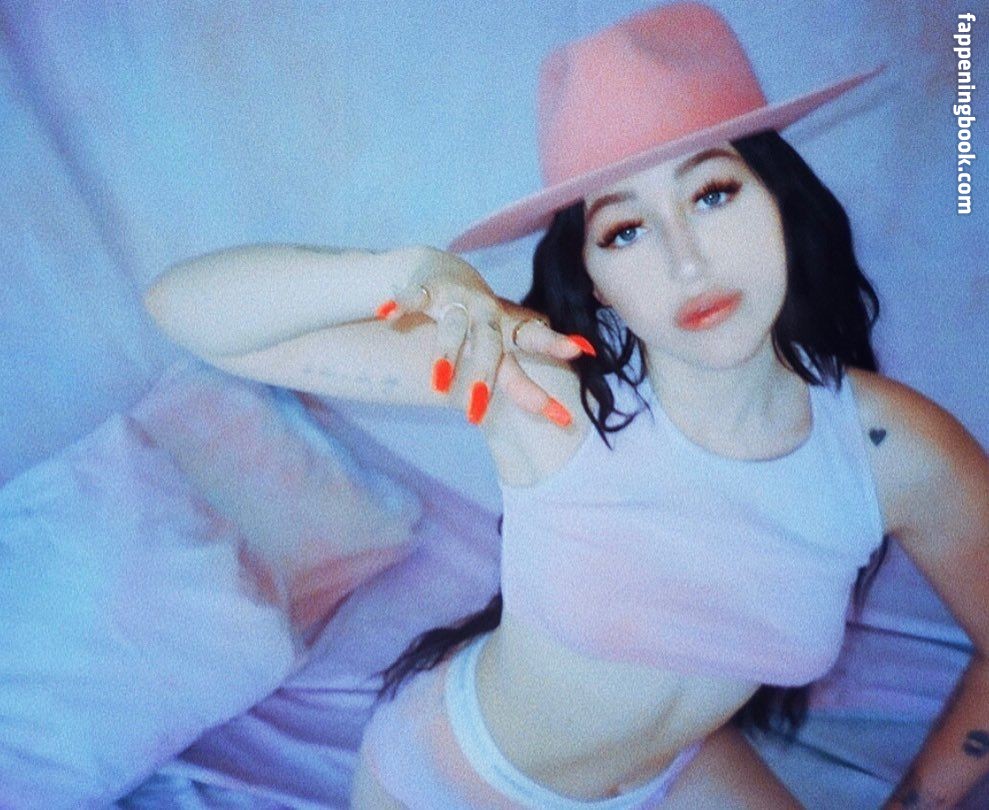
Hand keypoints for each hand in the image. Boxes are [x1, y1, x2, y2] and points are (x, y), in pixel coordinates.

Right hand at [374, 246, 593, 425]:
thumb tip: (565, 419)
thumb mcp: (500, 344)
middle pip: (489, 346)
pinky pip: (416, 298)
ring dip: (446, 355)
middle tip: (478, 412)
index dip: (554, 347)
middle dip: (485, 377)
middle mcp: (486, 314)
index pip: (534, 340)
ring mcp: (458, 301)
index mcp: (506, 327)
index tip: (580, 352)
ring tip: (440, 384)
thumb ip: (521, 378)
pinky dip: (403, 304)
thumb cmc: (479, 318)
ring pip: (453, 329)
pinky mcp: (429, 289)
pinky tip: (388, 313)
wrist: (441, 269)